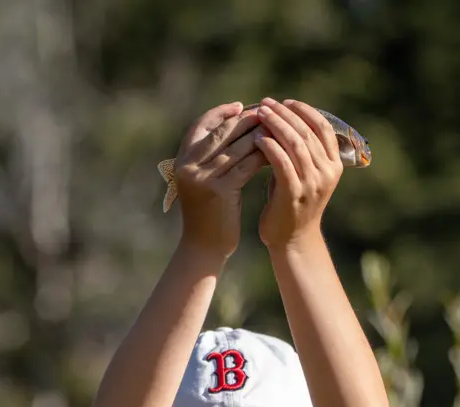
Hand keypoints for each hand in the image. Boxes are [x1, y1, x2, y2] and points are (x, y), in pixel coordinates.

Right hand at [174, 102, 266, 258]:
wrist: (204, 247)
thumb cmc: (208, 214)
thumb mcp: (204, 181)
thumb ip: (212, 157)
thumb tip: (235, 127)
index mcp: (182, 159)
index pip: (201, 124)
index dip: (221, 113)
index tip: (241, 106)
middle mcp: (188, 166)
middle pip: (221, 132)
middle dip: (246, 121)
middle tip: (267, 113)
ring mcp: (202, 178)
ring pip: (236, 148)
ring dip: (259, 137)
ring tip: (277, 130)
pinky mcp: (219, 191)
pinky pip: (246, 166)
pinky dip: (262, 157)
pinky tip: (276, 153)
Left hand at [252, 98, 342, 250]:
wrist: (292, 240)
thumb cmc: (293, 204)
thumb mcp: (304, 174)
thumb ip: (301, 150)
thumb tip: (285, 118)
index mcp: (334, 165)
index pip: (323, 127)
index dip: (304, 110)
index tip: (285, 101)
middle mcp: (327, 173)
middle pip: (307, 132)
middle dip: (285, 114)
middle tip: (266, 103)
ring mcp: (312, 184)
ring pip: (295, 144)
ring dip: (276, 125)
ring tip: (259, 114)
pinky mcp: (294, 194)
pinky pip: (282, 163)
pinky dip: (270, 147)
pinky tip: (257, 138)